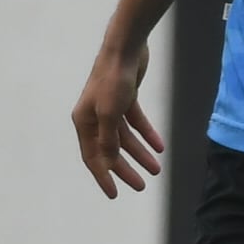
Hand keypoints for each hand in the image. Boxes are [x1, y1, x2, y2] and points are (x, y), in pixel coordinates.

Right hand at [70, 41, 160, 195]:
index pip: (92, 156)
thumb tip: (109, 160)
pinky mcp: (126, 99)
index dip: (103, 176)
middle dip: (126, 169)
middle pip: (111, 150)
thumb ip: (109, 138)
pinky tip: (159, 146)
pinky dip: (148, 134)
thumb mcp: (110, 113)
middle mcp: (94, 117)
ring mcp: (110, 108)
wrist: (125, 49)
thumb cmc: (113, 80)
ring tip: (156, 169)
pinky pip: (137, 123)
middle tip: (142, 186)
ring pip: (126, 138)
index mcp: (84, 122)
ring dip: (140, 154)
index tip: (114, 194)